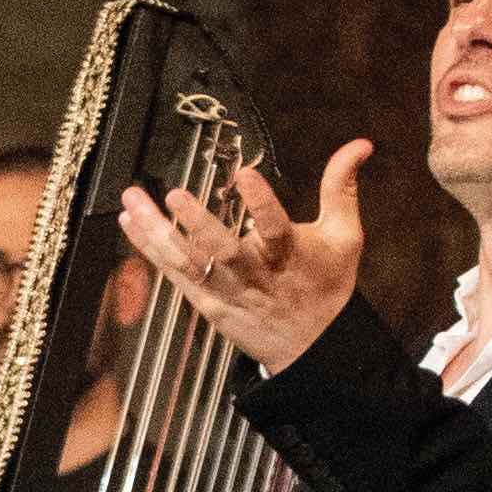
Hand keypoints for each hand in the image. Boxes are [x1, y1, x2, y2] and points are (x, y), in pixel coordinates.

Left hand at [120, 140, 369, 373]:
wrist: (313, 348)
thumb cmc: (327, 283)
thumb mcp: (344, 236)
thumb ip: (342, 188)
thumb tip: (360, 143)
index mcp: (291, 257)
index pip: (277, 228)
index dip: (262, 203)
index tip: (245, 174)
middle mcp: (255, 277)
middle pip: (224, 252)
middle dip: (198, 224)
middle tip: (175, 194)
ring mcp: (227, 293)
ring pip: (189, 264)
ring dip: (157, 233)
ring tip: (133, 201)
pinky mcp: (208, 305)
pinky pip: (174, 275)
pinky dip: (150, 250)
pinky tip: (130, 223)